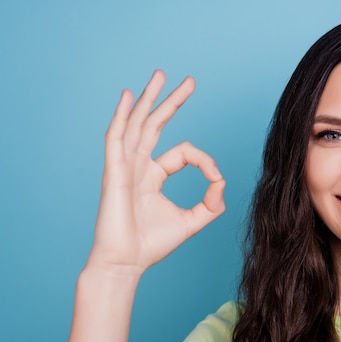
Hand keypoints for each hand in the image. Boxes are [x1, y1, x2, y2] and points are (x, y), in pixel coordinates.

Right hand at [85, 70, 225, 275]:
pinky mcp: (114, 173)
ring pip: (138, 124)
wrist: (127, 263)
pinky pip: (116, 139)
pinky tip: (127, 97)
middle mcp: (139, 166)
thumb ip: (211, 203)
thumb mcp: (192, 221)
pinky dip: (121, 116)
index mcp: (154, 176)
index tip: (215, 177)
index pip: (182, 152)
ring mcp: (125, 167)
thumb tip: (222, 181)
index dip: (204, 160)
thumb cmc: (153, 245)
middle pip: (155, 125)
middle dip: (172, 101)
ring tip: (160, 75)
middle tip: (189, 80)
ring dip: (148, 98)